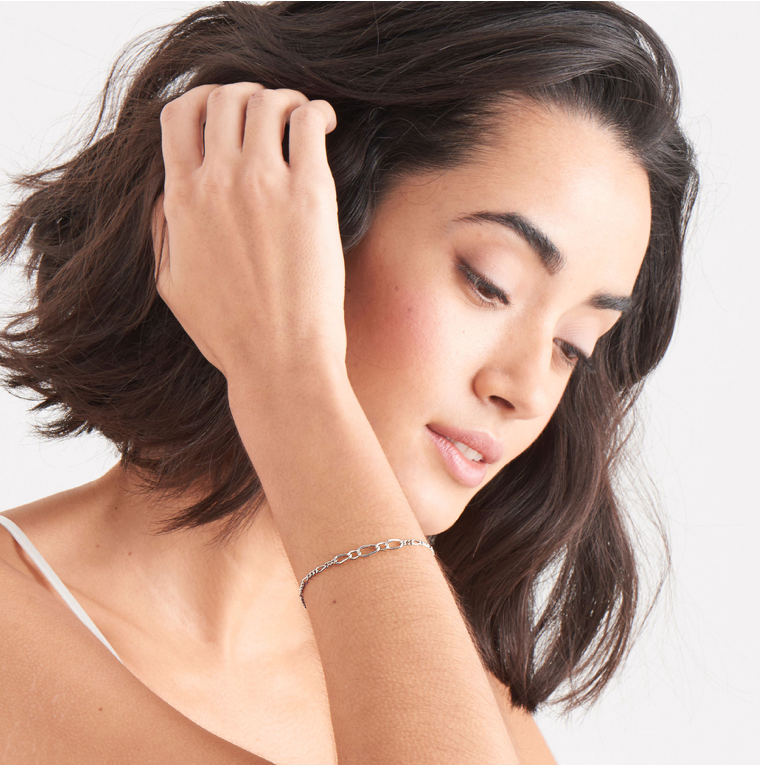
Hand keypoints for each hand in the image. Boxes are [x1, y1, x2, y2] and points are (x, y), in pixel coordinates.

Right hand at [154, 83, 344, 386]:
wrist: (279, 361)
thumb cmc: (229, 332)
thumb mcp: (171, 284)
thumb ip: (162, 232)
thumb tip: (166, 196)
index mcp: (181, 201)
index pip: (178, 115)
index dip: (201, 103)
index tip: (224, 115)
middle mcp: (218, 183)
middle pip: (223, 98)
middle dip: (245, 97)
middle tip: (268, 117)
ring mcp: (264, 185)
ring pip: (266, 102)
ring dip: (282, 101)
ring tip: (299, 121)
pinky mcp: (309, 196)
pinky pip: (309, 122)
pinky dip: (317, 112)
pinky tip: (326, 125)